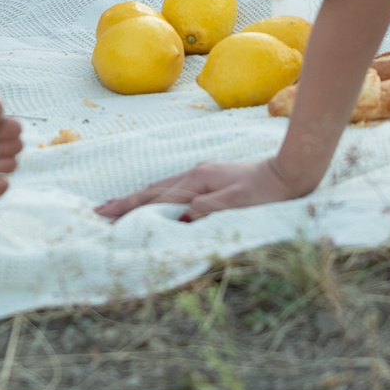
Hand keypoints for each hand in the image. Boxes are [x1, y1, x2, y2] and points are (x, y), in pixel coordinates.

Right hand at [95, 155, 299, 220]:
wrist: (289, 175)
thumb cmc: (266, 193)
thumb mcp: (235, 204)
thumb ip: (206, 209)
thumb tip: (181, 215)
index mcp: (197, 180)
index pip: (156, 196)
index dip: (129, 205)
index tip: (104, 212)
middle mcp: (195, 174)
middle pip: (154, 190)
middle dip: (127, 201)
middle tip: (101, 211)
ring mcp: (203, 175)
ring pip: (164, 188)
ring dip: (141, 199)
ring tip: (121, 207)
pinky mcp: (211, 179)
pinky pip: (176, 190)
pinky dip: (159, 197)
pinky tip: (157, 201)